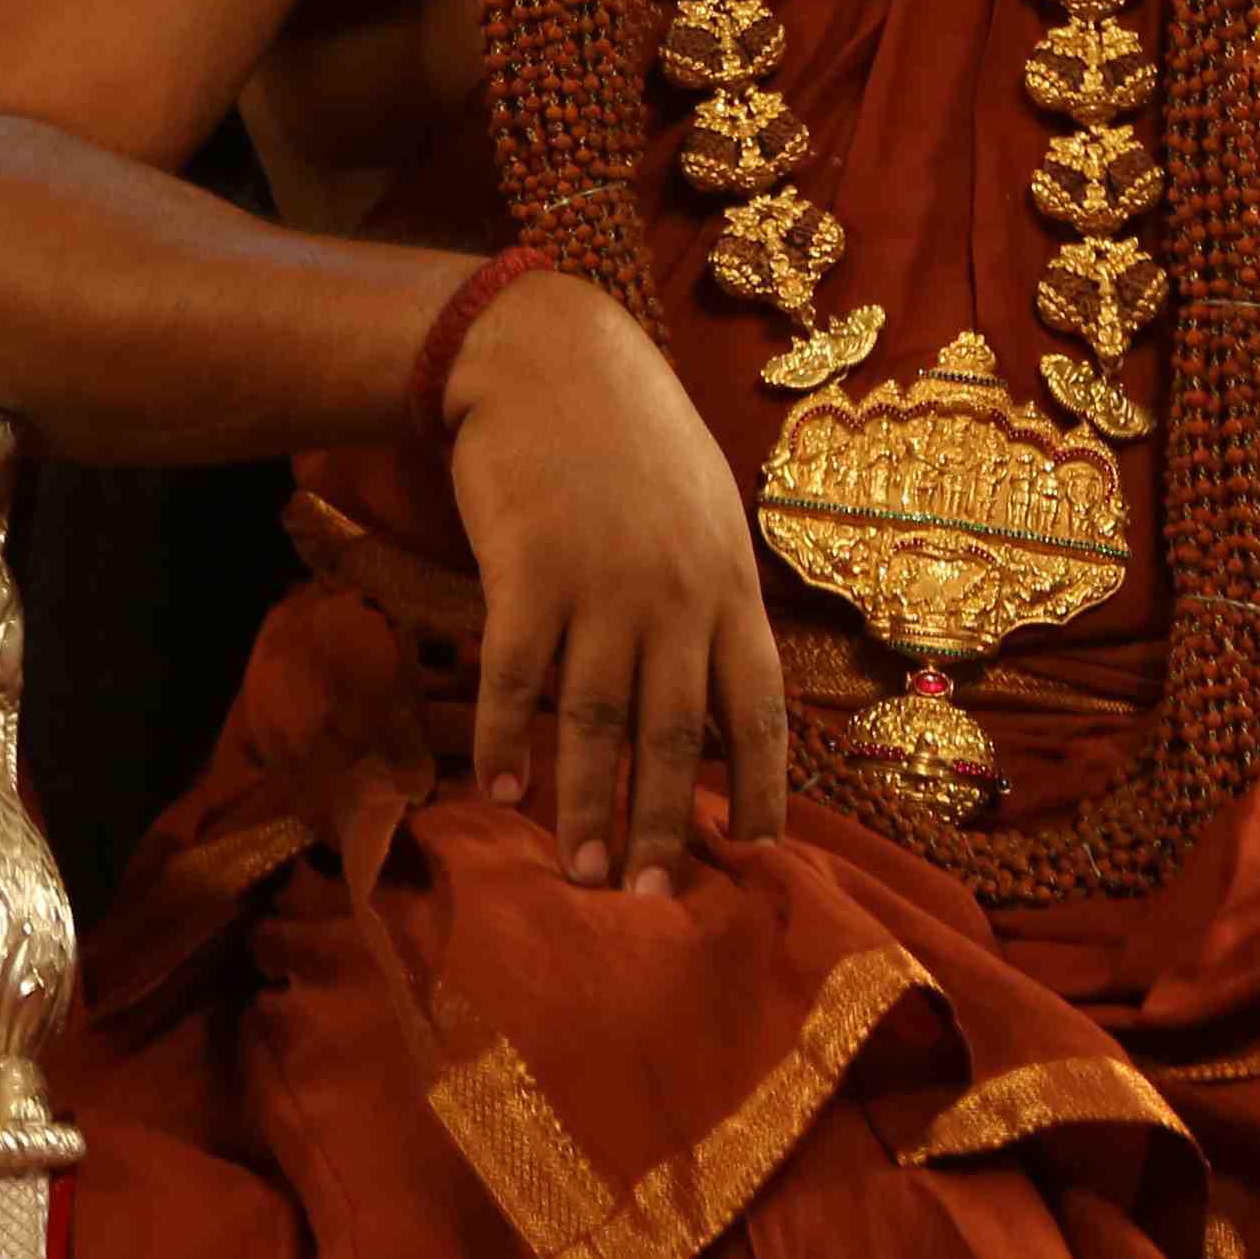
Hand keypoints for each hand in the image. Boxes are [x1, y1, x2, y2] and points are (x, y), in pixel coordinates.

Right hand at [439, 266, 786, 893]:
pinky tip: (497, 792)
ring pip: (598, 721)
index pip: (759, 706)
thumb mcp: (702, 509)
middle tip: (654, 901)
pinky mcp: (528, 573)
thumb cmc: (630, 437)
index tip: (757, 851)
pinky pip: (517, 677)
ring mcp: (602, 586)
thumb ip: (711, 596)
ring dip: (588, 807)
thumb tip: (718, 687)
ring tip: (581, 877)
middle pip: (677, 735)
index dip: (762, 783)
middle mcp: (675, 595)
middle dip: (667, 826)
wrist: (547, 357)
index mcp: (728, 584)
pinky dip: (507, 740)